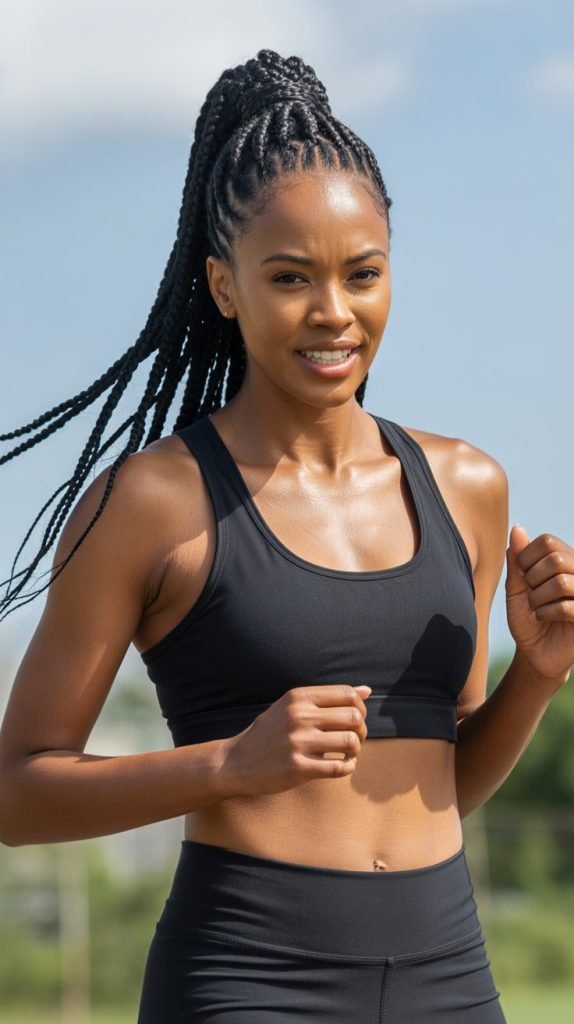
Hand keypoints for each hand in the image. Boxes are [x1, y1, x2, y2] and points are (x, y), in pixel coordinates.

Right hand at [221, 684, 370, 798]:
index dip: (361, 709)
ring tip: (348, 754)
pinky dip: (348, 768)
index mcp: (299, 697)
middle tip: (354, 740)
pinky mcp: (297, 768)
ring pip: (351, 742)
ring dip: (356, 751)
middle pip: (354, 717)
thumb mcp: (292, 706)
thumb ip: (327, 698)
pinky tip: (342, 766)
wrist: (235, 762)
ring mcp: (297, 742)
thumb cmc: (269, 733)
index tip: (355, 721)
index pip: (348, 694)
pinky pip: (339, 768)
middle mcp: (299, 716)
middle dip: (361, 731)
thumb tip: (367, 691)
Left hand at [506, 524, 573, 685]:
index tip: (522, 576)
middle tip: (530, 595)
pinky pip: (567, 607)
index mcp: (565, 560)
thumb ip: (517, 560)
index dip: (526, 558)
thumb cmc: (527, 617)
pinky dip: (546, 613)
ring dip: (538, 598)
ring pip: (561, 582)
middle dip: (533, 579)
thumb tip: (518, 528)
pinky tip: (542, 618)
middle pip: (556, 559)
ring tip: (536, 608)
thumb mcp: (517, 588)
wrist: (534, 652)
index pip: (547, 541)